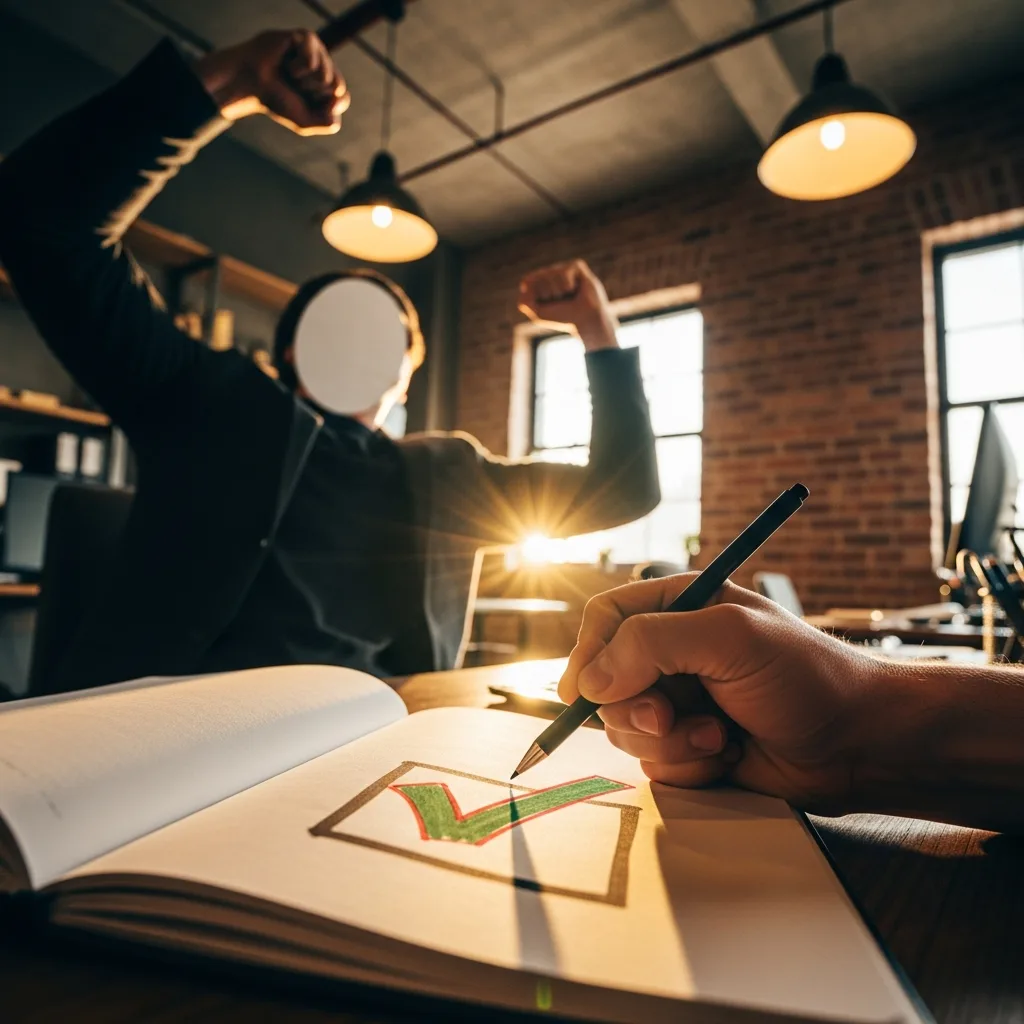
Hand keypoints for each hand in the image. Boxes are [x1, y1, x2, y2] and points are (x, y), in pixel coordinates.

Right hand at [195, 30, 348, 135]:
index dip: (323, 107)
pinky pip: (312, 63)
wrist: (250, 84)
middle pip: (337, 87)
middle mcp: (325, 64)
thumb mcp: (306, 123)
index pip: (343, 99)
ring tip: (288, 74)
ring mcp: (317, 50)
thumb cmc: (276, 101)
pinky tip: (285, 62)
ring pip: (326, 76)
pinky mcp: (306, 38)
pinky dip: (296, 69)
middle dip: (313, 94)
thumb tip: (339, 101)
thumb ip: (330, 123)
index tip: (304, 101)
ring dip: (303, 82)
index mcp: (327, 84)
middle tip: (294, 86)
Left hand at [518, 259, 618, 351]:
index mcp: (540, 281)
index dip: (535, 296)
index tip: (546, 304)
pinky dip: (568, 285)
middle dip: (547, 294)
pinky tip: (577, 289)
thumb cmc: (562, 317)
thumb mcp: (537, 313)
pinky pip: (564, 272)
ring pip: (550, 274)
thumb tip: (524, 284)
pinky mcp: (576, 265)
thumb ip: (524, 301)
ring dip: (559, 291)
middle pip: (538, 278)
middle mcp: (551, 272)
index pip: (526, 281)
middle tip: (560, 301)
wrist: (585, 320)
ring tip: (569, 295)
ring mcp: (563, 267)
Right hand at [558, 575, 886, 813]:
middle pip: (605, 681)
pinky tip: (728, 755)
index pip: (606, 619)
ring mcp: (679, 702)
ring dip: (669, 741)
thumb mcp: (728, 638)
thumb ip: (652, 644)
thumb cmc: (805, 676)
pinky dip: (687, 766)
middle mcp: (672, 653)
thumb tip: (590, 681)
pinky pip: (654, 764)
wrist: (857, 743)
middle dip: (636, 708)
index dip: (587, 652)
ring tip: (720, 736)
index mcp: (680, 607)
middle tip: (669, 717)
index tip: (580, 691)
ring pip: (625, 729)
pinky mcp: (689, 747)